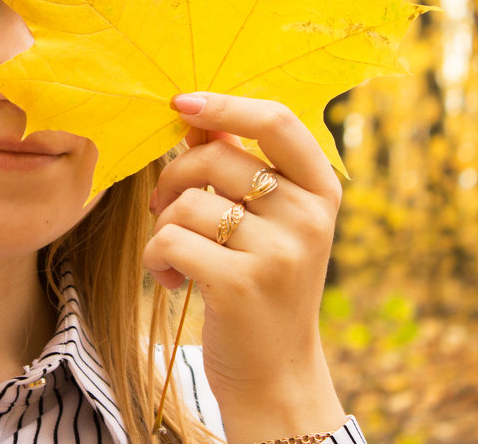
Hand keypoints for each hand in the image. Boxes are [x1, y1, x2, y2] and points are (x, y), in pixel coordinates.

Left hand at [142, 91, 346, 441]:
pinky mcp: (242, 286)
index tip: (181, 104)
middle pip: (216, 160)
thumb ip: (237, 165)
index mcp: (321, 191)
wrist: (275, 372)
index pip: (276, 121)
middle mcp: (308, 218)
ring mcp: (279, 253)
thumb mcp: (268, 221)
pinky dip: (156, 259)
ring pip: (186, 204)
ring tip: (178, 255)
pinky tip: (173, 280)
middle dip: (174, 178)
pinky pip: (169, 241)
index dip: (224, 106)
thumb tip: (196, 114)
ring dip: (163, 227)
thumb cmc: (263, 281)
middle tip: (164, 206)